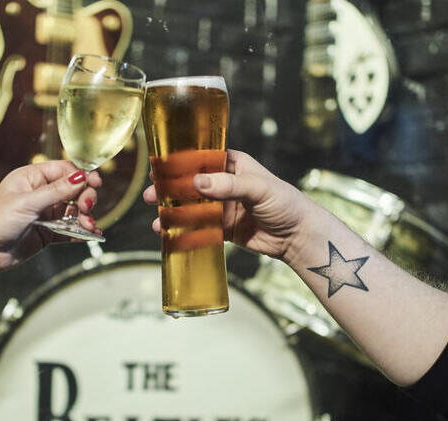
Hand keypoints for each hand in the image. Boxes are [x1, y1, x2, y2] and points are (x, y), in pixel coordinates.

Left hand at [0, 161, 101, 271]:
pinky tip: (90, 235)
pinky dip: (80, 232)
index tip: (95, 183)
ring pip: (73, 212)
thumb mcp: (28, 202)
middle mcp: (39, 194)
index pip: (64, 170)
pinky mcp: (47, 233)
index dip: (82, 176)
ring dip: (84, 218)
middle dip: (84, 199)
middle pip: (73, 190)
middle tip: (86, 209)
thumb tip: (81, 177)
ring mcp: (44, 214)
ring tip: (88, 226)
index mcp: (31, 178)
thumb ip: (57, 191)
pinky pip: (69, 230)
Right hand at [143, 150, 312, 261]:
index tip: (158, 166)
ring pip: (191, 207)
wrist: (298, 236)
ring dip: (172, 212)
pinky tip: (168, 234)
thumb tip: (198, 183)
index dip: (179, 162)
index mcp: (233, 165)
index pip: (201, 158)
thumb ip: (229, 185)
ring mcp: (223, 207)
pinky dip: (183, 231)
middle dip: (169, 189)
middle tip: (149, 195)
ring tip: (156, 219)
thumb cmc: (285, 203)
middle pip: (190, 184)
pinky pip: (198, 228)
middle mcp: (225, 184)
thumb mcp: (258, 188)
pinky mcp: (224, 228)